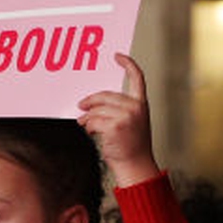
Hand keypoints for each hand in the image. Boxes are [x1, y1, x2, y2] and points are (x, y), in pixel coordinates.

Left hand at [77, 53, 157, 186]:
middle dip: (90, 101)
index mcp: (141, 104)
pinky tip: (90, 132)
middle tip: (81, 106)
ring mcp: (126, 116)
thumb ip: (118, 110)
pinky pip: (93, 121)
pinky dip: (88, 126)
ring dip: (87, 117)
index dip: (128, 64)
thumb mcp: (132, 123)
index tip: (118, 56)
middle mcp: (136, 107)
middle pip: (106, 95)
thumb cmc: (131, 147)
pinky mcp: (115, 125)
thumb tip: (90, 105)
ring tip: (85, 124)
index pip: (138, 78)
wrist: (135, 166)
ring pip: (97, 109)